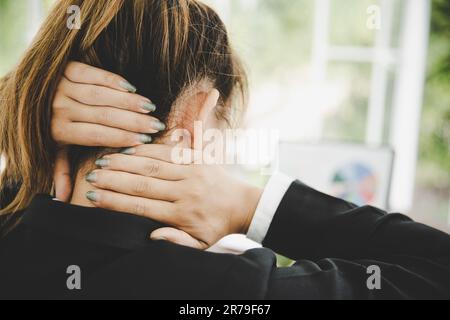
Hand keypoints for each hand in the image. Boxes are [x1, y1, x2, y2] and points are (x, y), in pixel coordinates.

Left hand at [52, 62, 165, 200]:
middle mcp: (59, 108)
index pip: (97, 135)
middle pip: (103, 115)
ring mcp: (62, 86)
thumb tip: (62, 200)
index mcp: (59, 131)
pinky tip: (131, 88)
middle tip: (155, 124)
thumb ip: (59, 171)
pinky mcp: (65, 69)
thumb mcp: (48, 150)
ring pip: (100, 95)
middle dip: (133, 120)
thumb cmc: (40, 128)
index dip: (122, 138)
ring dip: (128, 101)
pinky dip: (113, 80)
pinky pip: (93, 74)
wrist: (19, 96)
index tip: (144, 141)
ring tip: (149, 107)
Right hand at [84, 144, 262, 248]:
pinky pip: (169, 151)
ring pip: (152, 165)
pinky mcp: (198, 157)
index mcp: (182, 214)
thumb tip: (152, 236)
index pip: (141, 206)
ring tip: (103, 161)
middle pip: (142, 184)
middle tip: (90, 176)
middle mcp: (185, 191)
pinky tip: (129, 149)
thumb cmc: (216, 226)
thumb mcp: (200, 244)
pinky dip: (147, 149)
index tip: (92, 197)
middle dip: (113, 179)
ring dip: (126, 162)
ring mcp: (192, 171)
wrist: (243, 204)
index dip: (114, 201)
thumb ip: (177, 242)